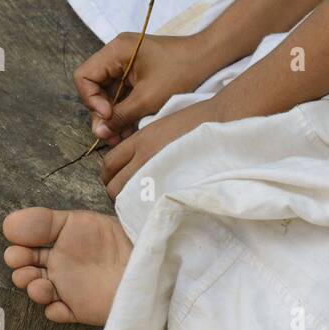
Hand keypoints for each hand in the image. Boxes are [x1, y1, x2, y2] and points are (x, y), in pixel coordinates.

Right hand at [73, 31, 219, 144]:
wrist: (210, 58)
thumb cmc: (183, 71)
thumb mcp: (148, 98)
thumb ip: (120, 115)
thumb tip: (99, 132)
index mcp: (116, 51)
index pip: (84, 77)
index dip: (91, 100)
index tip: (108, 117)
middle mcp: (117, 54)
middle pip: (94, 87)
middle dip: (102, 113)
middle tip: (112, 136)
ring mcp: (127, 63)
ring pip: (108, 93)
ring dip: (113, 115)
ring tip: (123, 136)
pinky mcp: (137, 72)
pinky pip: (122, 93)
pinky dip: (125, 110)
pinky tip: (132, 128)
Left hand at [99, 100, 215, 198]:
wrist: (220, 121)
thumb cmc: (194, 120)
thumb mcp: (160, 124)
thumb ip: (141, 142)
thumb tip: (130, 160)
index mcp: (139, 140)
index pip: (108, 163)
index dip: (109, 174)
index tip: (116, 178)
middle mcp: (143, 157)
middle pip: (113, 185)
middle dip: (115, 192)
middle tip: (126, 194)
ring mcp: (157, 173)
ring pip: (126, 199)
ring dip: (128, 202)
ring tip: (139, 202)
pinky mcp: (172, 185)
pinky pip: (147, 205)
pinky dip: (145, 208)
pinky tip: (153, 206)